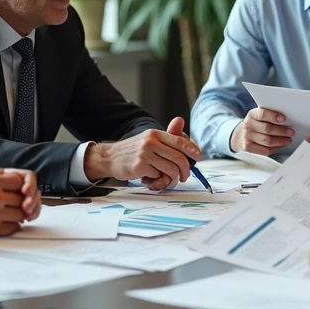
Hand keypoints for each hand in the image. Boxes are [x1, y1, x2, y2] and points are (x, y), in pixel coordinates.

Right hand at [0, 167, 41, 238]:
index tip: (15, 191)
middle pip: (23, 199)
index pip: (21, 182)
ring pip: (21, 215)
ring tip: (8, 213)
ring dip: (18, 215)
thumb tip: (16, 177)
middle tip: (13, 204)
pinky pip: (14, 228)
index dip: (20, 187)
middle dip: (20, 202)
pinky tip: (5, 222)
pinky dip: (12, 226)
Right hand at [86, 117, 200, 189]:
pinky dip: (156, 180)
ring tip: (164, 178)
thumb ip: (167, 139)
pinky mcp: (139, 166)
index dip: (191, 149)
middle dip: (185, 170)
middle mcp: (150, 141)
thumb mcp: (149, 140)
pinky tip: (149, 178)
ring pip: (171, 169)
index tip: (198, 156)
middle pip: (179, 158)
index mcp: (155, 134)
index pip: (179, 140)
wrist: (110, 157)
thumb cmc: (134, 151)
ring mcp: (145, 154)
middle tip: (184, 176)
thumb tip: (183, 128)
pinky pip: (158, 176)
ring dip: (171, 178)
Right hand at [230, 108, 293, 154]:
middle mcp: (248, 125)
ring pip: (267, 141)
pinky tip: (280, 145)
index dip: (273, 116)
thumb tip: (287, 121)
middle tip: (291, 132)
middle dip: (281, 131)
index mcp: (252, 114)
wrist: (241, 135)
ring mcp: (247, 137)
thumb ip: (271, 116)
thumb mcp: (260, 117)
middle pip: (267, 129)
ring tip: (288, 140)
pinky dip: (275, 148)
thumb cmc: (256, 124)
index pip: (262, 114)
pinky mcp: (248, 148)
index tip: (283, 118)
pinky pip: (265, 150)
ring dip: (280, 141)